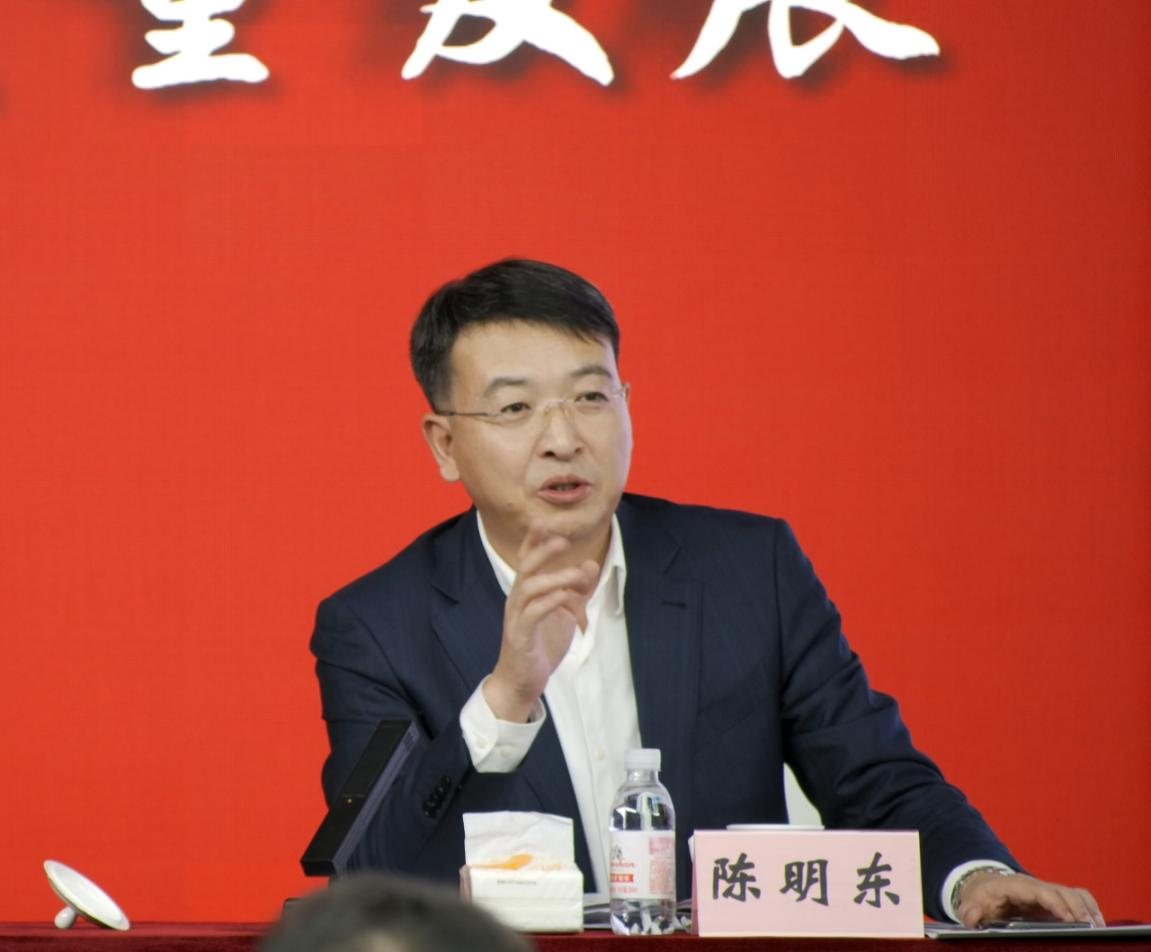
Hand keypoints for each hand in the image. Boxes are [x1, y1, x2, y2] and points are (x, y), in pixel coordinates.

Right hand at [483, 525, 598, 722]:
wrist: (523, 681)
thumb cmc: (541, 644)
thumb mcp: (566, 613)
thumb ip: (578, 590)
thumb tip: (591, 564)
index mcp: (527, 592)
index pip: (527, 559)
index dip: (534, 540)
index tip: (546, 522)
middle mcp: (518, 600)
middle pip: (526, 566)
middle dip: (543, 550)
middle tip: (563, 541)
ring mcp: (517, 617)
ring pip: (530, 587)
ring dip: (555, 577)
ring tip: (578, 574)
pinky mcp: (520, 635)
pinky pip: (532, 613)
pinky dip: (550, 601)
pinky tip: (566, 597)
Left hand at [956, 871, 1104, 927]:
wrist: (986, 887)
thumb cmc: (982, 897)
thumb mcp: (972, 904)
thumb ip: (969, 911)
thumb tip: (969, 920)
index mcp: (1016, 886)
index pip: (1040, 891)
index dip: (1055, 903)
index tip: (1069, 919)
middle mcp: (1036, 886)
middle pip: (1062, 891)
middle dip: (1077, 908)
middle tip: (1090, 928)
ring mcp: (1048, 891)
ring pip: (1074, 893)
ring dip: (1088, 908)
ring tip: (1099, 928)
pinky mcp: (1056, 900)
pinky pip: (1078, 898)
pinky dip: (1090, 908)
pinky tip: (1097, 924)